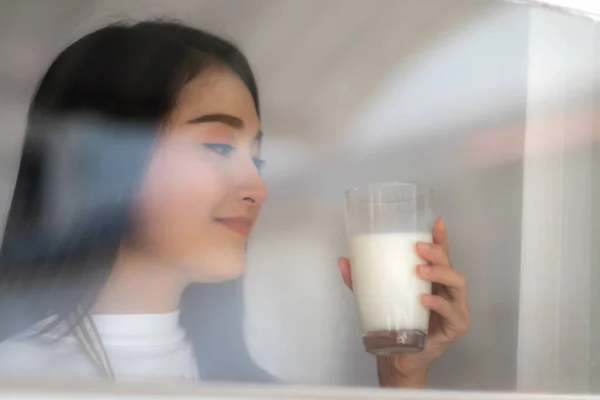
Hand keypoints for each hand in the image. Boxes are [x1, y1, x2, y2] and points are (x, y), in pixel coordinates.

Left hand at [338, 218, 469, 387]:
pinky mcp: (457, 325)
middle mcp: (447, 289)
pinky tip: (424, 299)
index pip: (440, 253)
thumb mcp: (376, 296)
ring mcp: (455, 307)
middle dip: (436, 251)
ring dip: (439, 272)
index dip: (440, 237)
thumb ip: (361, 279)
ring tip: (420, 270)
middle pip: (450, 263)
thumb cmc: (395, 322)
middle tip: (418, 247)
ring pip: (457, 282)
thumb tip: (343, 260)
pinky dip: (438, 303)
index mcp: (433, 278)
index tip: (436, 222)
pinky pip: (452, 311)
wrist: (399, 357)